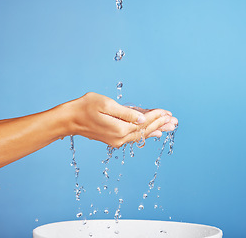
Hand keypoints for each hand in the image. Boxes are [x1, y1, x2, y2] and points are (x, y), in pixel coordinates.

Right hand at [60, 92, 177, 147]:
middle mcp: (120, 137)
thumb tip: (142, 118)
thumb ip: (125, 113)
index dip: (156, 116)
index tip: (168, 112)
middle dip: (161, 124)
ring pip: (141, 134)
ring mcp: (117, 140)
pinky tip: (154, 133)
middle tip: (175, 121)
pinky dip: (145, 133)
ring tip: (169, 127)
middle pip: (145, 130)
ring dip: (156, 129)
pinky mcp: (113, 139)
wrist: (70, 120)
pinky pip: (134, 136)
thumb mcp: (106, 105)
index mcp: (120, 128)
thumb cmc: (85, 107)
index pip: (144, 121)